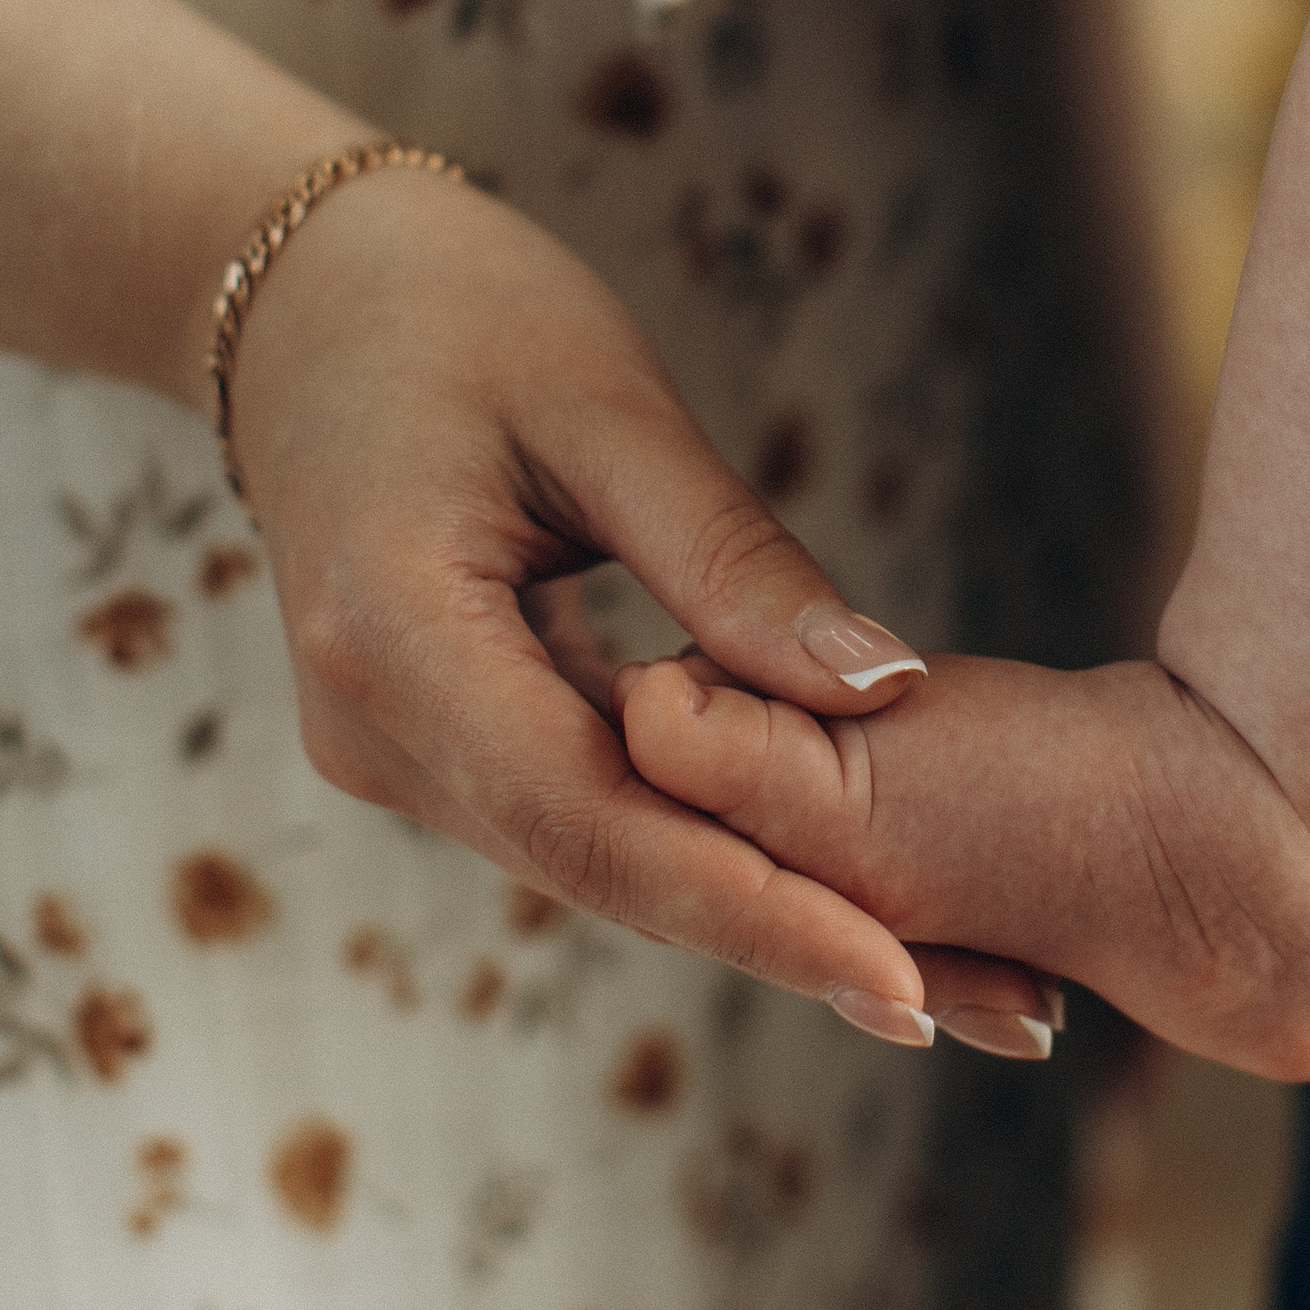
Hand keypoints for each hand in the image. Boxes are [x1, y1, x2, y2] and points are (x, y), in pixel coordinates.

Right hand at [226, 159, 1062, 1054]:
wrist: (305, 300)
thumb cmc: (459, 310)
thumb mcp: (608, 409)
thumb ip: (732, 561)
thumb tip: (887, 689)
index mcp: (395, 639)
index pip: (596, 821)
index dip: (756, 909)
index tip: (908, 977)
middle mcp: (374, 730)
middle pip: (611, 870)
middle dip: (802, 941)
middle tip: (1004, 1009)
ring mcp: (391, 749)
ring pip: (606, 861)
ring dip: (774, 913)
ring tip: (971, 976)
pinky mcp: (432, 741)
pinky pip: (588, 814)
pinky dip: (715, 845)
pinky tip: (849, 889)